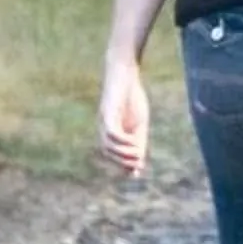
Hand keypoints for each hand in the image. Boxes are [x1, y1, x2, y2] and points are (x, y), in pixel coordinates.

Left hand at [99, 56, 150, 176]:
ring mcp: (104, 120)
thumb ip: (139, 143)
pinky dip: (122, 141)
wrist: (125, 72)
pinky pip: (111, 132)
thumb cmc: (132, 96)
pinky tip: (134, 142)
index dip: (122, 164)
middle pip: (107, 152)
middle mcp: (103, 128)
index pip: (112, 154)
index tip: (136, 171)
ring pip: (107, 145)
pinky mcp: (107, 112)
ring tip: (138, 154)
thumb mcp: (139, 123)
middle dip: (122, 162)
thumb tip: (139, 166)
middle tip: (138, 164)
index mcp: (110, 131)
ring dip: (123, 154)